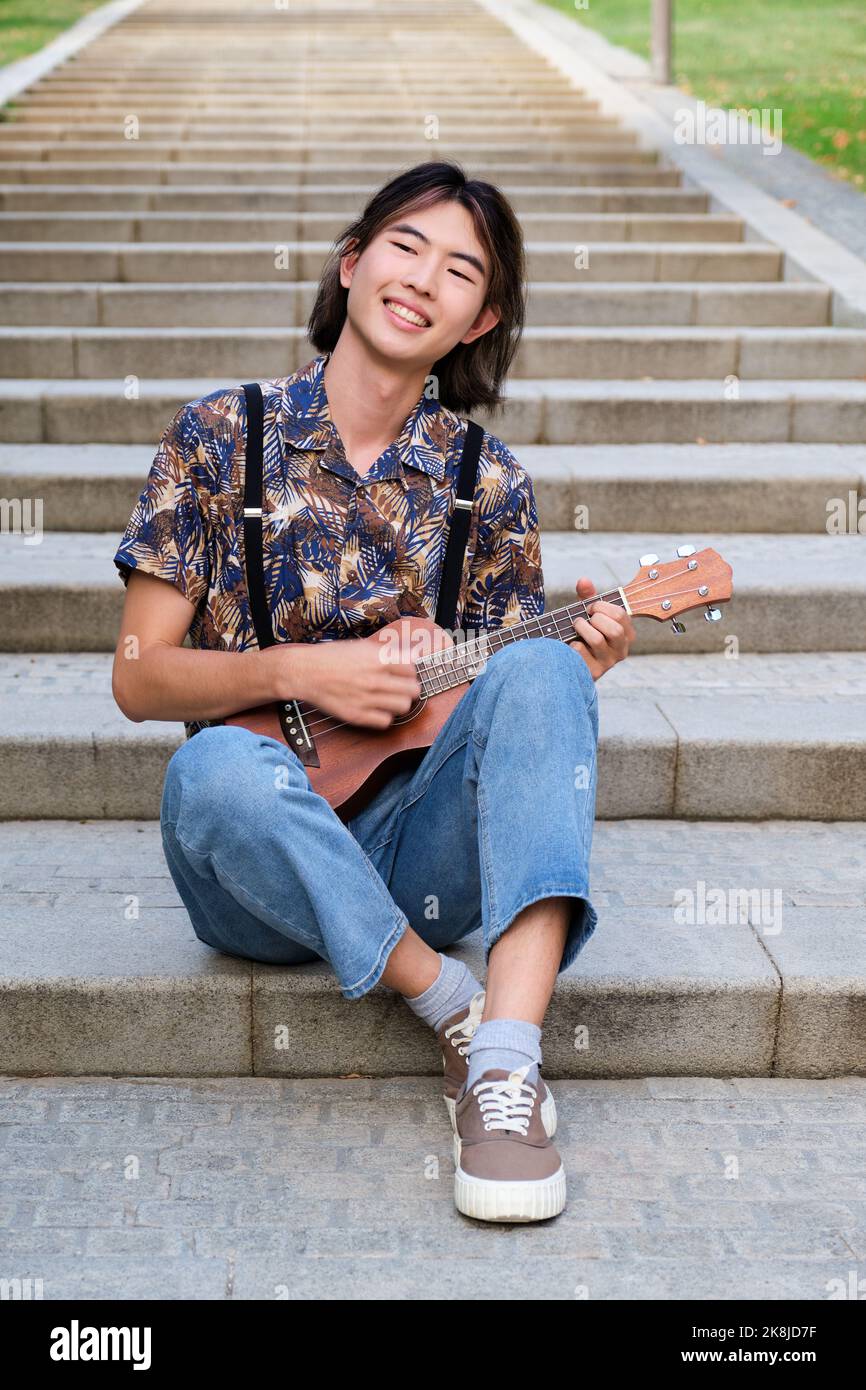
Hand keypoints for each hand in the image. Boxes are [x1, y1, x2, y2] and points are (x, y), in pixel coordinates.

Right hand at [277, 622, 453, 728]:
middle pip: (413, 689)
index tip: (403, 672)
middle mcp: (374, 678)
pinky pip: (385, 721)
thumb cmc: (332, 657)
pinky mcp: (357, 715)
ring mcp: (366, 698)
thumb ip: (387, 652)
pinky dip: (384, 716)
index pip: (413, 667)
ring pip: (403, 706)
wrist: (305, 671)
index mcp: (377, 658)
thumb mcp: (362, 646)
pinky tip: (377, 709)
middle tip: (401, 687)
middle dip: (410, 688)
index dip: (409, 670)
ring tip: (390, 698)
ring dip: (400, 703)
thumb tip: (411, 654)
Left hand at [570, 576, 635, 679]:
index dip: (602, 606)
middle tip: (584, 618)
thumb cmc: (585, 632)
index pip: (621, 615)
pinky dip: (572, 643)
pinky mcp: (593, 672)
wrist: (572, 660)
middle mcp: (622, 650)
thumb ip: (588, 595)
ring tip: (576, 627)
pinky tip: (571, 645)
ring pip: (597, 640)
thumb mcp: (589, 613)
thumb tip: (583, 581)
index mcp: (627, 633)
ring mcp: (608, 663)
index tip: (591, 608)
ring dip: (582, 628)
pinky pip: (580, 652)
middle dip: (595, 619)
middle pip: (615, 629)